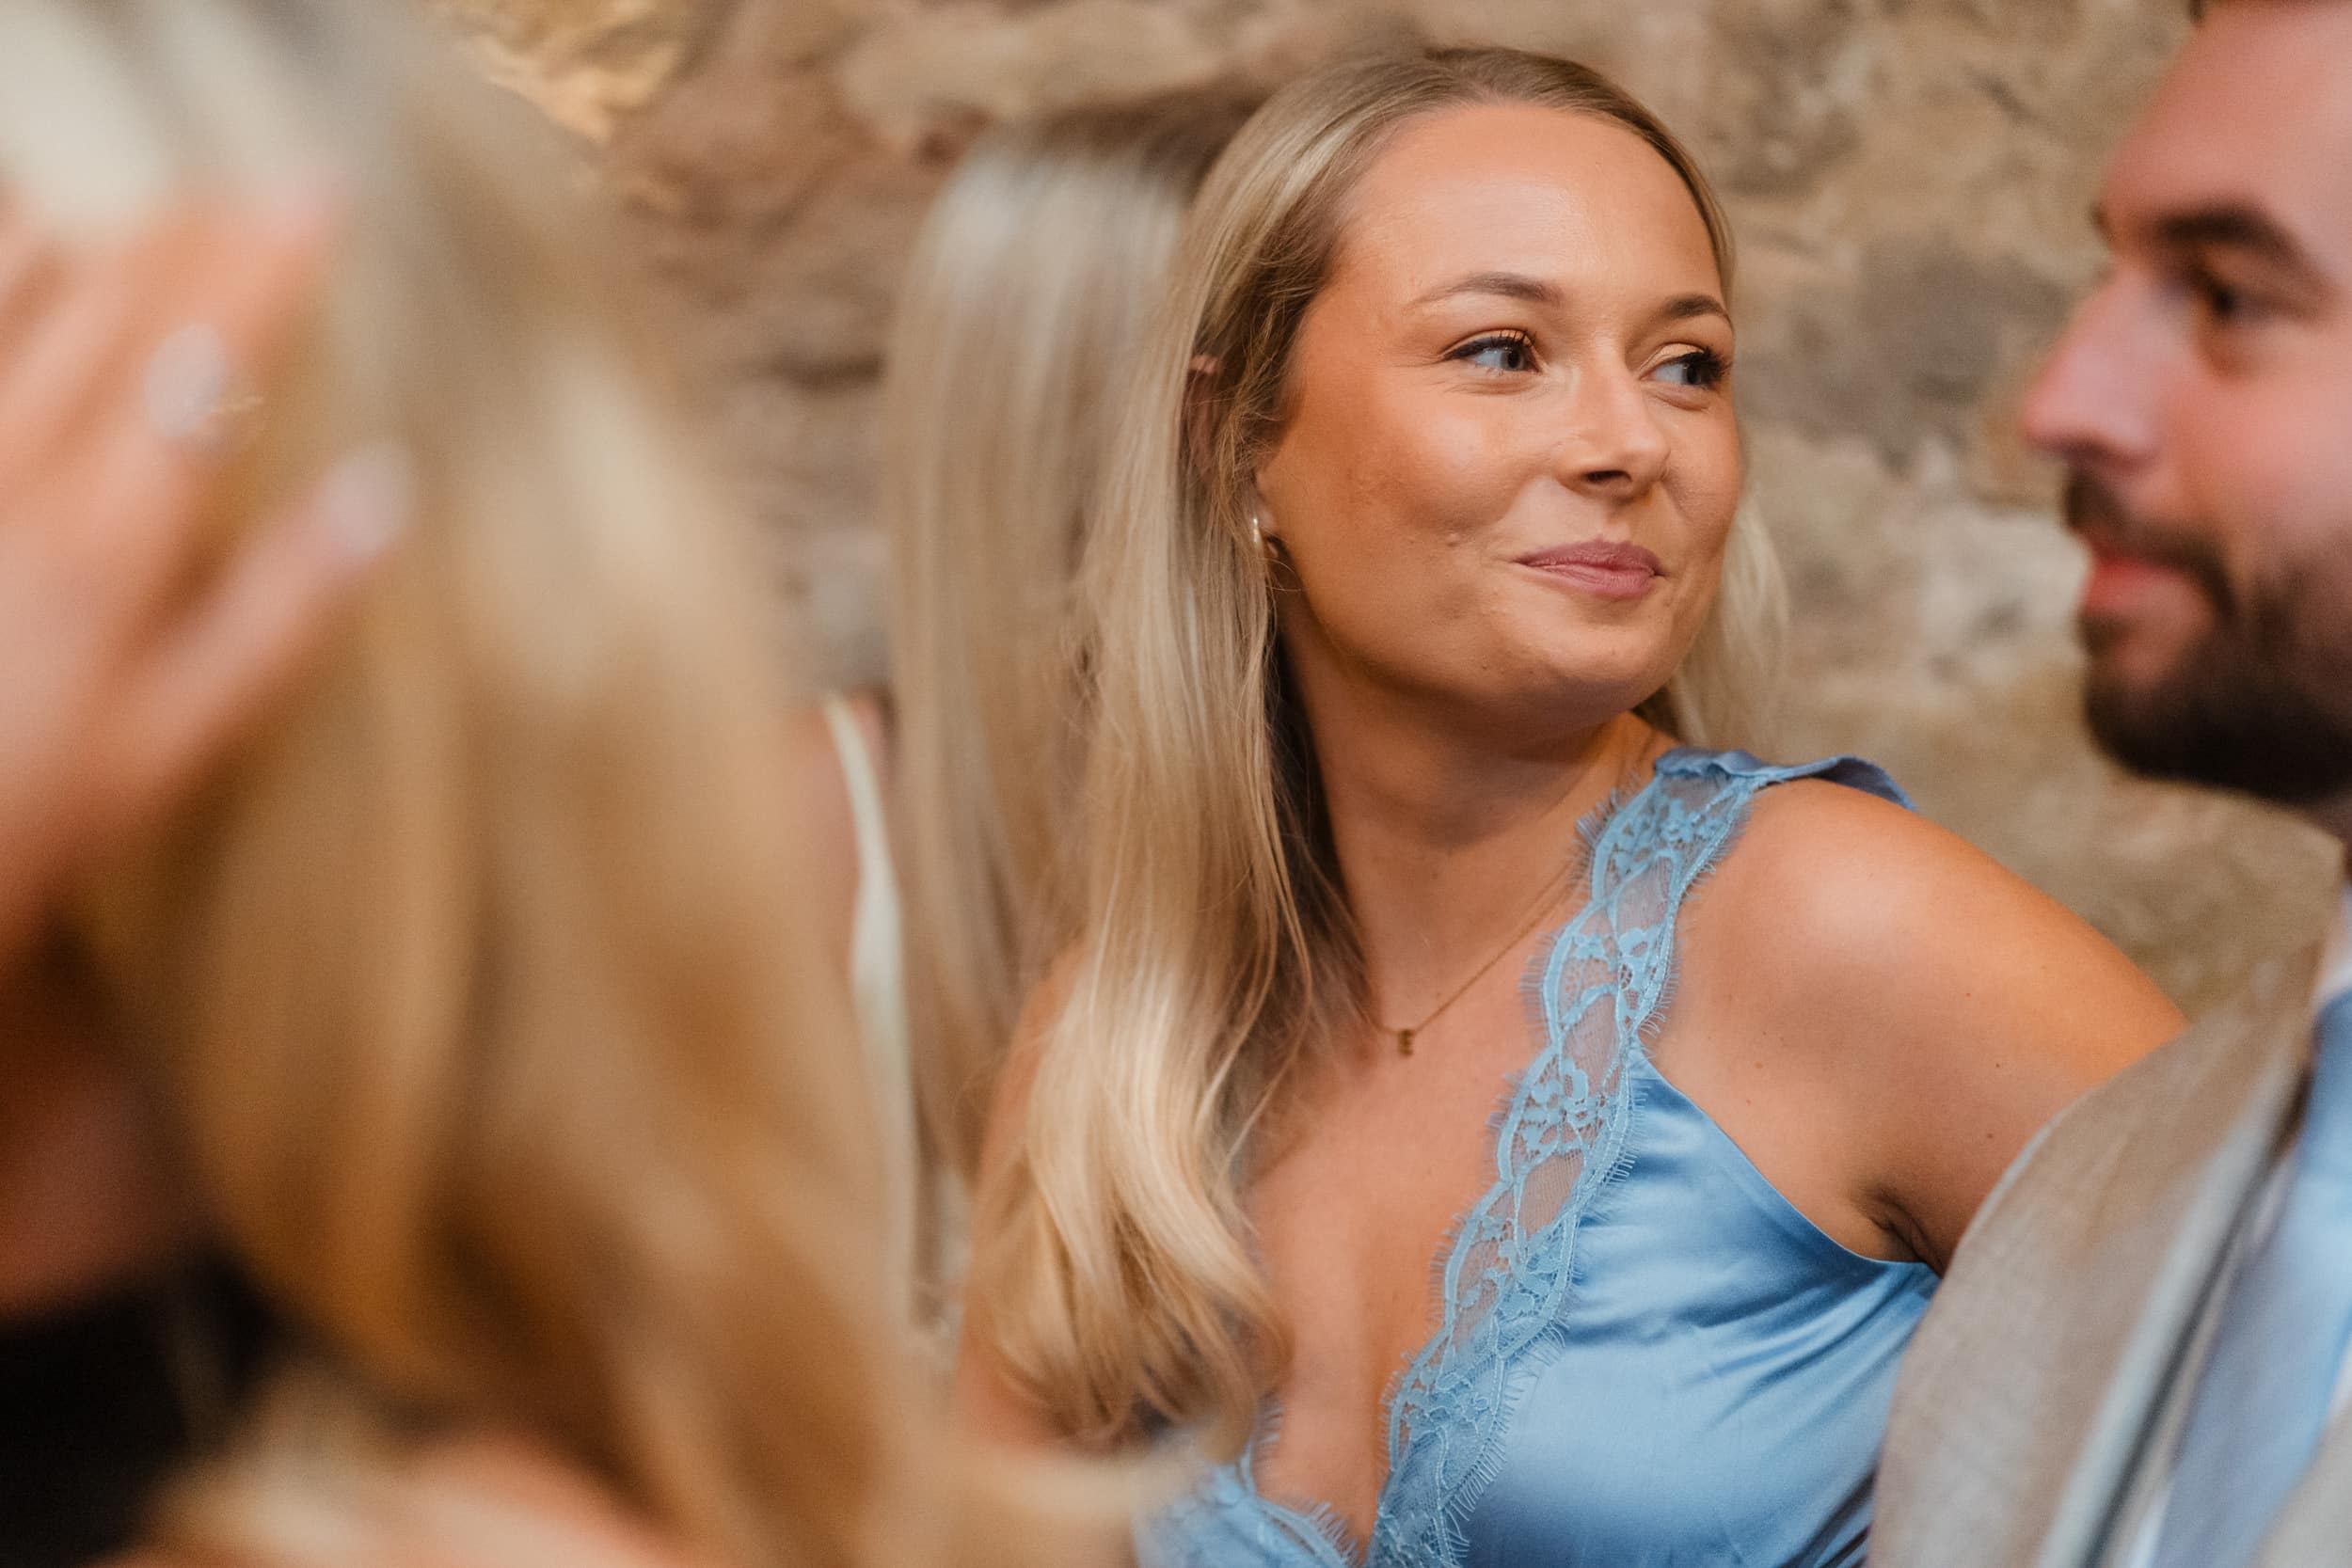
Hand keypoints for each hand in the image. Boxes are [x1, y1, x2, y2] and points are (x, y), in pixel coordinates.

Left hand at [0, 189, 408, 972]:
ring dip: (98, 245)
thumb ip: (280, 617)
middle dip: (195, 243)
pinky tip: (25, 234)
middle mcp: (15, 481)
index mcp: (108, 547)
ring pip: (16, 307)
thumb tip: (387, 498)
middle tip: (258, 195)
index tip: (321, 199)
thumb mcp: (179, 744)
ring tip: (161, 211)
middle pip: (117, 319)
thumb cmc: (29, 811)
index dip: (267, 273)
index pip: (205, 369)